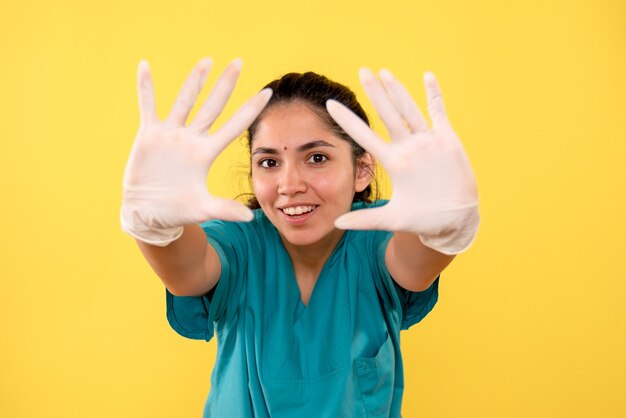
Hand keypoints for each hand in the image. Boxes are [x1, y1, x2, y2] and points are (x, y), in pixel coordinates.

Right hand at [121, 58, 271, 245]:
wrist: (149, 213)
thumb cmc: (178, 211)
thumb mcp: (202, 209)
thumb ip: (224, 209)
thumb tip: (250, 218)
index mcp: (207, 153)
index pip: (234, 126)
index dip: (250, 110)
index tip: (267, 92)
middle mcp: (192, 139)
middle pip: (213, 106)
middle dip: (225, 85)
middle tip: (239, 62)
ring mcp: (171, 134)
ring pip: (185, 101)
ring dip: (194, 81)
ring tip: (207, 61)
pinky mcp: (149, 135)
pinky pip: (148, 105)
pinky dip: (146, 87)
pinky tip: (145, 66)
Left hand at [326, 68, 478, 253]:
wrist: (453, 220)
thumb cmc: (422, 219)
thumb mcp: (392, 219)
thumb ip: (365, 220)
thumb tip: (336, 223)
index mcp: (393, 162)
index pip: (365, 136)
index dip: (349, 121)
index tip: (330, 104)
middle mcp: (407, 148)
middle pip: (387, 115)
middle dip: (376, 93)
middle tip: (362, 71)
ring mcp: (426, 142)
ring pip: (409, 110)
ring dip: (398, 91)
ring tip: (385, 72)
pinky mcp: (446, 140)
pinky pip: (439, 113)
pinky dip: (434, 95)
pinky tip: (427, 76)